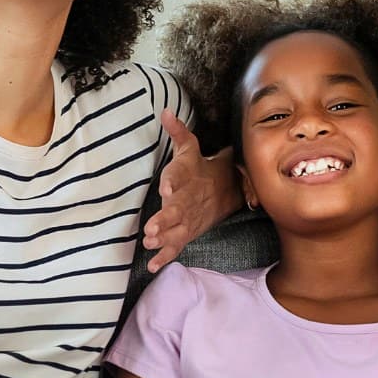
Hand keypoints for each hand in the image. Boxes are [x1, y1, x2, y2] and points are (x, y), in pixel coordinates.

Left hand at [143, 112, 241, 272]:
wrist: (227, 188)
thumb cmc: (200, 167)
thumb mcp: (190, 148)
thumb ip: (178, 132)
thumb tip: (165, 112)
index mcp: (188, 175)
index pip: (180, 176)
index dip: (173, 182)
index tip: (165, 189)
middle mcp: (190, 198)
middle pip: (178, 209)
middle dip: (165, 219)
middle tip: (151, 227)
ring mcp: (190, 217)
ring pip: (178, 229)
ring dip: (164, 238)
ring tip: (150, 243)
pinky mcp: (188, 231)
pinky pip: (178, 245)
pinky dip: (166, 256)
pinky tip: (153, 265)